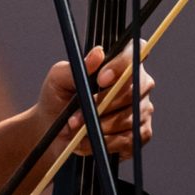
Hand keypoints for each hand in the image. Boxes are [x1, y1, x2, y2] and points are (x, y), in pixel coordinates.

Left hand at [26, 43, 154, 161]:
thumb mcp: (58, 80)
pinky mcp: (140, 134)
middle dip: (101, 105)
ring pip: (128, 118)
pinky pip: (129, 139)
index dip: (123, 65)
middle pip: (133, 90)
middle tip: (76, 116)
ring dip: (97, 126)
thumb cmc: (58, 98)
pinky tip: (86, 141)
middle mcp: (137, 85)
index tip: (100, 80)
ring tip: (75, 129)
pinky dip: (104, 142)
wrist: (52, 130)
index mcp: (120, 64)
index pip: (136, 53)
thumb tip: (98, 54)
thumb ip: (78, 67)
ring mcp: (141, 110)